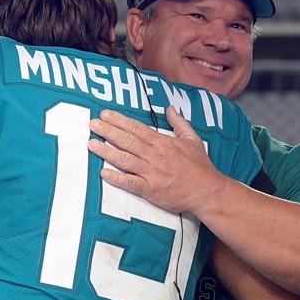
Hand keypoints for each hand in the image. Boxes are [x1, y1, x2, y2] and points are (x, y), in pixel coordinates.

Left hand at [88, 107, 226, 214]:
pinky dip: (117, 178)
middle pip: (127, 140)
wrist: (207, 191)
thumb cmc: (200, 166)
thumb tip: (171, 108)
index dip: (119, 120)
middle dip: (108, 131)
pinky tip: (103, 173)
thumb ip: (179, 123)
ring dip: (106, 151)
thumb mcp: (193, 139)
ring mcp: (152, 173)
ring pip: (125, 159)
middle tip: (92, 124)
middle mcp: (154, 155)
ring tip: (91, 143)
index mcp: (162, 142)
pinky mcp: (151, 190)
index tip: (105, 114)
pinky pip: (131, 183)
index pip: (136, 128)